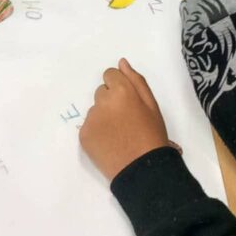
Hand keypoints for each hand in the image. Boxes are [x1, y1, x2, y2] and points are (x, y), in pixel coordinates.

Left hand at [79, 59, 171, 180]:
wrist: (143, 172)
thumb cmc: (152, 136)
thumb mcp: (152, 105)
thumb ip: (136, 80)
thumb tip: (121, 62)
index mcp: (122, 91)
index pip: (110, 75)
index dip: (119, 88)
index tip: (127, 102)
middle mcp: (103, 101)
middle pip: (101, 92)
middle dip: (111, 101)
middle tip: (125, 120)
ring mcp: (91, 119)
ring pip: (95, 109)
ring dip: (104, 116)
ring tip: (119, 134)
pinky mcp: (83, 135)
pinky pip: (89, 125)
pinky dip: (97, 131)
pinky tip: (110, 143)